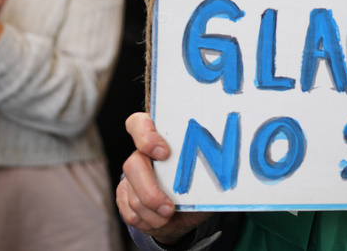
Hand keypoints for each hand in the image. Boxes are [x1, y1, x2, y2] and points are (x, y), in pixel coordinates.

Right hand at [117, 112, 212, 242]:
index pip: (140, 123)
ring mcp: (130, 177)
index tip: (164, 153)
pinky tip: (160, 220)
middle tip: (169, 207)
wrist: (181, 215)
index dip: (146, 136)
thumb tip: (222, 171)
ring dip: (153, 212)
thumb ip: (205, 171)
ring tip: (169, 215)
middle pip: (133, 164)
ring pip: (132, 194)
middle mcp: (141, 155)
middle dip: (150, 190)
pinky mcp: (124, 197)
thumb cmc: (196, 190)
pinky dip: (148, 221)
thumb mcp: (205, 179)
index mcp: (160, 139)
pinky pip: (130, 212)